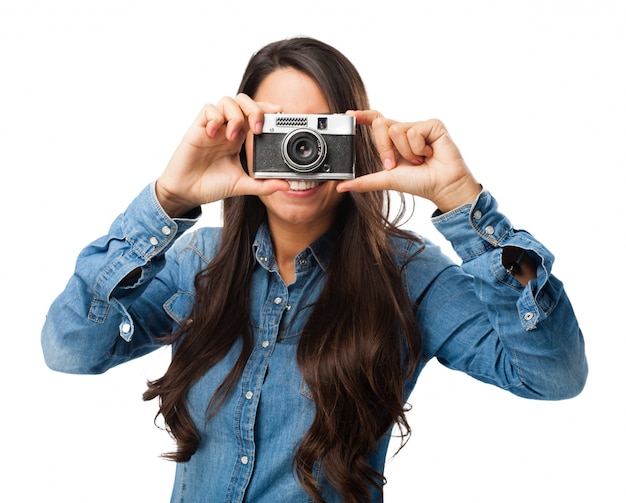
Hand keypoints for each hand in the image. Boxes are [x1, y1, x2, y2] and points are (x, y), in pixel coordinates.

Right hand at [156, 94, 289, 216]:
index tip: (279, 113)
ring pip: (227, 101)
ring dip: (235, 115)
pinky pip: (208, 109)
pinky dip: (215, 118)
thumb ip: (263, 185)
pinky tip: (215, 134)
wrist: (187, 192)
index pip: (254, 114)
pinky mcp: (197, 129)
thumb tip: (287, 186)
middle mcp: (226, 129)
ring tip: (233, 136)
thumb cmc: (210, 185)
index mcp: (238, 138)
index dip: (266, 109)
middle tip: (257, 128)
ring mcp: (212, 127)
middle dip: (254, 108)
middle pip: (243, 101)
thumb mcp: (242, 185)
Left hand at [336, 110, 480, 212]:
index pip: (376, 121)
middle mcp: (405, 131)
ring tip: (419, 161)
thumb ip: (363, 181)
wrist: (442, 186)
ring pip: (397, 129)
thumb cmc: (419, 183)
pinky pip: (414, 131)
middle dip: (385, 149)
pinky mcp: (433, 125)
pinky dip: (419, 148)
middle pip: (381, 124)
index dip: (363, 116)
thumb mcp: (386, 180)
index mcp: (393, 141)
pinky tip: (429, 154)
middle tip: (395, 165)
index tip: (349, 115)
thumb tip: (341, 187)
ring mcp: (419, 126)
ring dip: (406, 152)